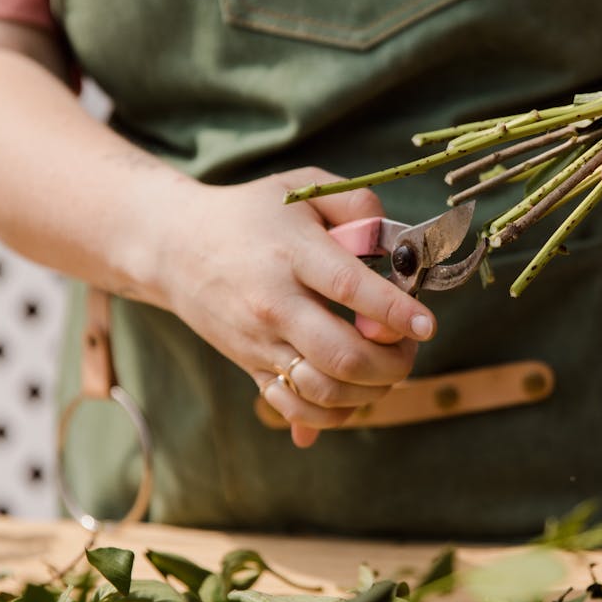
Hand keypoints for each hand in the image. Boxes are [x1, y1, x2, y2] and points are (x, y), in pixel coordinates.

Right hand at [157, 167, 435, 447]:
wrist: (174, 247)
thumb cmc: (249, 214)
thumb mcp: (301, 187)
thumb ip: (357, 205)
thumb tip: (397, 243)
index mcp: (290, 254)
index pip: (347, 288)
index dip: (393, 311)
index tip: (426, 324)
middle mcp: (273, 304)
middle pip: (340, 355)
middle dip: (391, 363)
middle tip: (408, 347)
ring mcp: (260, 342)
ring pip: (323, 391)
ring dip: (369, 391)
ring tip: (385, 368)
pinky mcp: (250, 367)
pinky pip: (295, 409)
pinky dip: (332, 414)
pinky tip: (351, 393)